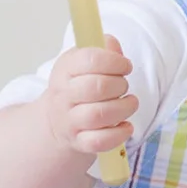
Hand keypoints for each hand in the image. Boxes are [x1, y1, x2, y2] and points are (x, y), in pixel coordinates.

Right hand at [45, 35, 136, 156]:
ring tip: (129, 103)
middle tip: (124, 86)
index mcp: (65, 69)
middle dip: (119, 84)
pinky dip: (119, 134)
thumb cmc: (79, 85)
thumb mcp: (84, 61)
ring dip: (123, 108)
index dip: (114, 61)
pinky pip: (99, 142)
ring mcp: (70, 121)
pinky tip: (125, 125)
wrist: (57, 120)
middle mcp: (64, 96)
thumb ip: (103, 48)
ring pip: (98, 115)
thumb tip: (112, 45)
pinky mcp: (79, 142)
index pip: (90, 59)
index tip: (125, 66)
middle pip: (95, 87)